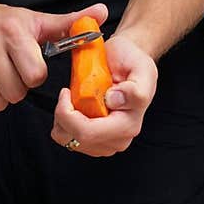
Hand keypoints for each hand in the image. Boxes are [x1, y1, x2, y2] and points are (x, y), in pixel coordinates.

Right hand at [0, 0, 108, 111]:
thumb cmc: (7, 22)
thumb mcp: (38, 20)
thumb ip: (70, 22)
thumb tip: (102, 13)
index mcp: (12, 33)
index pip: (34, 75)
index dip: (37, 74)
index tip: (32, 65)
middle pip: (14, 92)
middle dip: (19, 87)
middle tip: (16, 71)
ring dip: (3, 94)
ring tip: (2, 75)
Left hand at [50, 31, 157, 157]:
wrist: (129, 62)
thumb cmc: (133, 62)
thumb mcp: (141, 67)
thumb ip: (134, 89)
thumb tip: (114, 101)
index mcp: (128, 124)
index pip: (87, 133)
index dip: (68, 114)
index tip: (66, 92)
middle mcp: (119, 138)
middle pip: (76, 139)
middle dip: (63, 116)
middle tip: (67, 94)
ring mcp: (107, 141)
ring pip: (69, 141)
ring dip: (62, 119)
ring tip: (71, 100)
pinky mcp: (96, 140)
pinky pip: (70, 138)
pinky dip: (65, 123)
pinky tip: (73, 107)